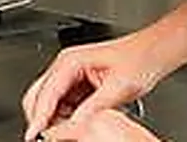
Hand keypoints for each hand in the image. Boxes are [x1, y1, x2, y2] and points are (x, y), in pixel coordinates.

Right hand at [23, 34, 166, 139]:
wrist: (152, 53)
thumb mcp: (117, 88)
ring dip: (53, 118)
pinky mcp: (78, 84)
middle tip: (45, 138)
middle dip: (40, 118)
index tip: (34, 135)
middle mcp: (66, 66)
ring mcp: (71, 75)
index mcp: (70, 62)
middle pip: (39, 96)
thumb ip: (94, 107)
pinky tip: (75, 125)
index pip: (46, 93)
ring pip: (50, 101)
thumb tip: (75, 125)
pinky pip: (63, 104)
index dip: (39, 117)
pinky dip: (64, 117)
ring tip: (63, 134)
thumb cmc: (139, 60)